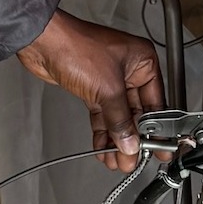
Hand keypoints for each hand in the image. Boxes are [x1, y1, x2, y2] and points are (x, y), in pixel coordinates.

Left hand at [16, 11, 164, 170]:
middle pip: (137, 112)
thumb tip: (131, 142)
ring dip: (117, 138)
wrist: (43, 43)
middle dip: (133, 137)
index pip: (156, 102)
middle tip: (132, 160)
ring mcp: (110, 80)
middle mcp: (129, 70)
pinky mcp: (93, 88)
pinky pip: (103, 114)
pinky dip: (103, 131)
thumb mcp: (107, 88)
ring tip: (116, 159)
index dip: (157, 128)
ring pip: (118, 116)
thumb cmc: (76, 48)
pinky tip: (103, 147)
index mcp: (142, 61)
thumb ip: (121, 120)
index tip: (159, 149)